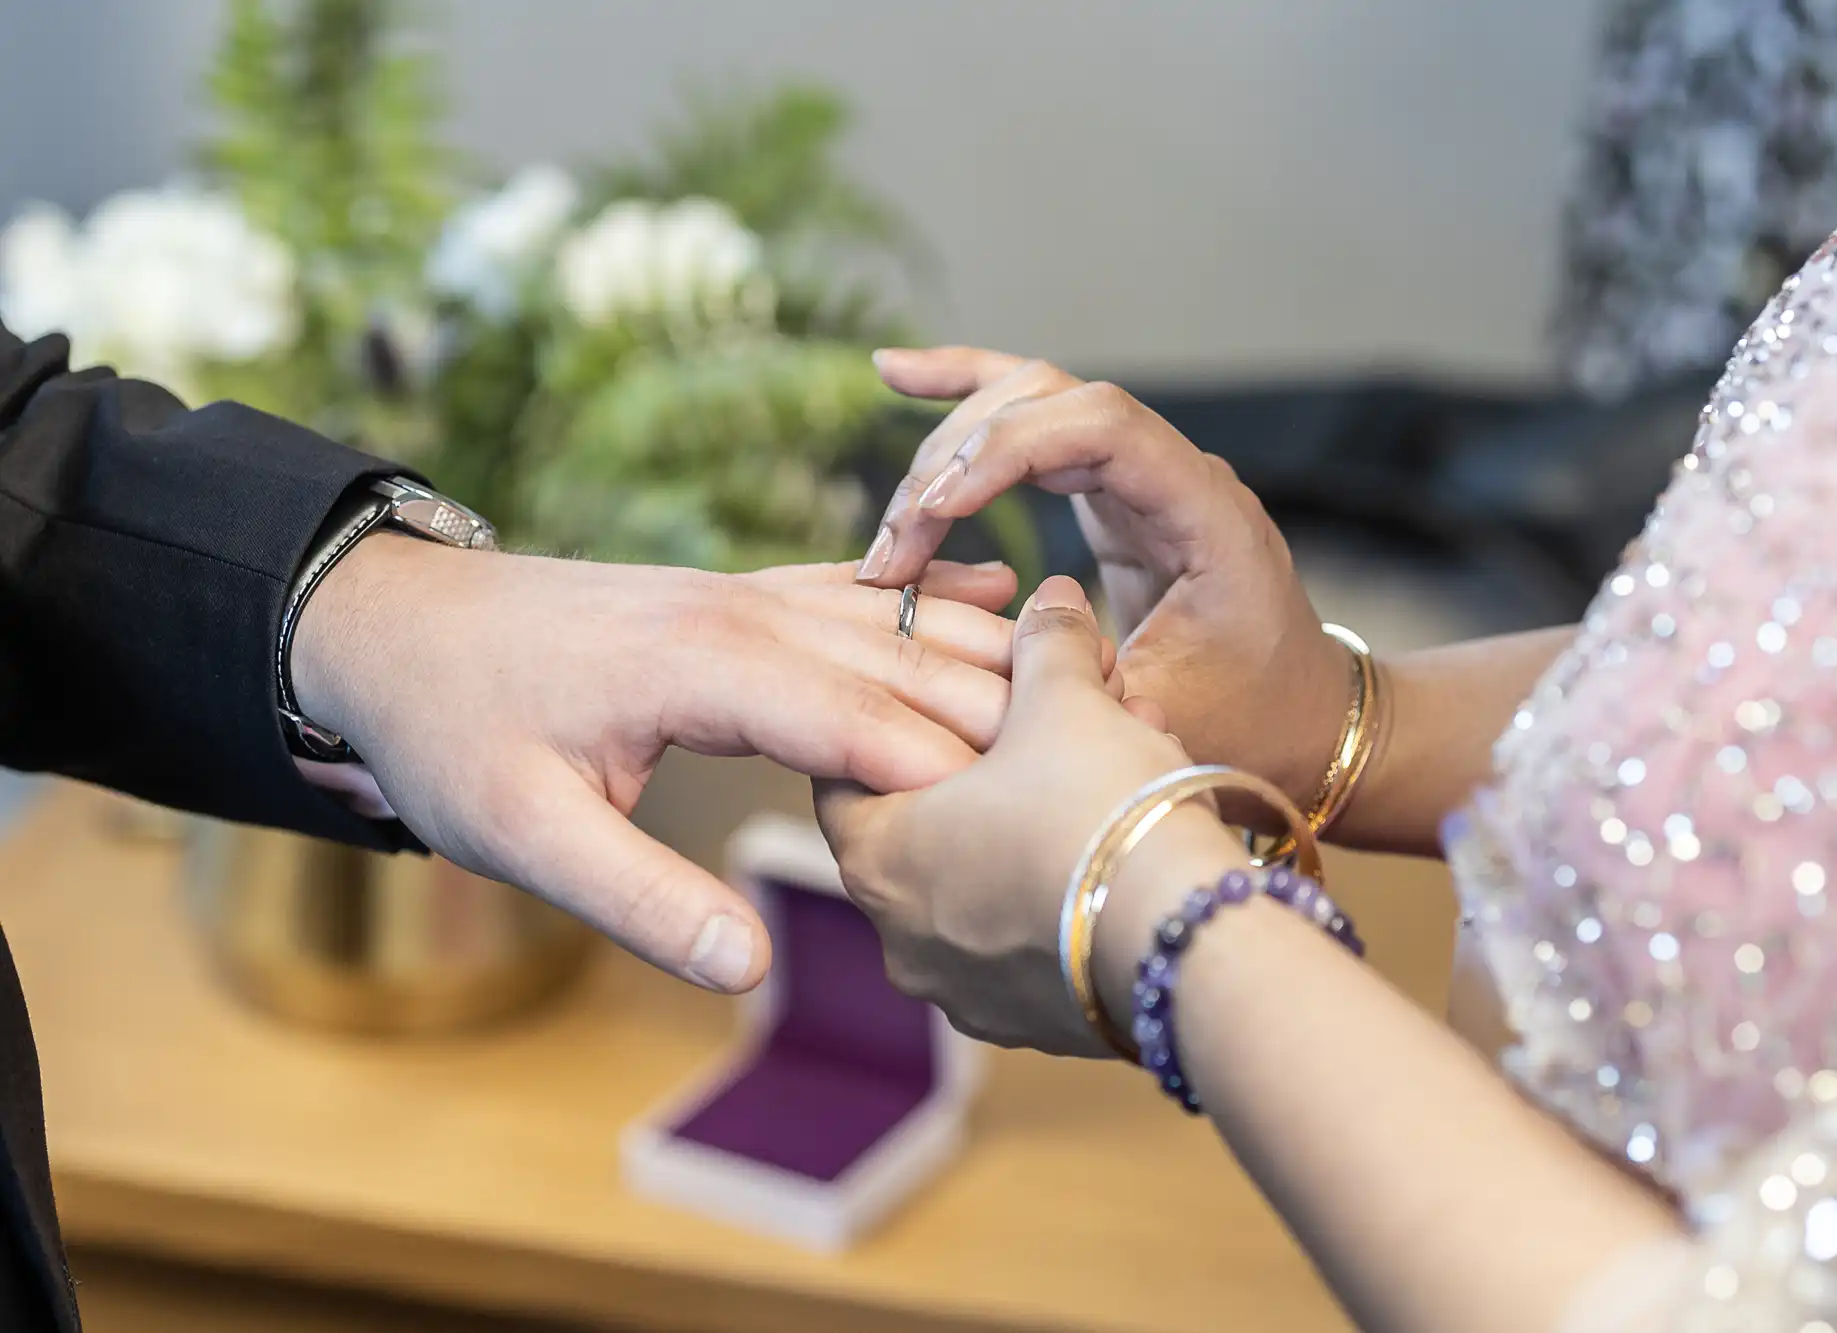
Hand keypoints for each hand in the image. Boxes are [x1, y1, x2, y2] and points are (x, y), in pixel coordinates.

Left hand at [291, 537, 1018, 992]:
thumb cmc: (454, 728)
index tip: (1039, 816)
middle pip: (903, 660)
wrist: (392, 625)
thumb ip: (639, 901)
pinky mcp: (736, 594)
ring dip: (984, 655)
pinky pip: (857, 589)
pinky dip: (931, 599)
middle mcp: (740, 611)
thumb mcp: (523, 834)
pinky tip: (998, 594)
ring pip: (895, 620)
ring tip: (1086, 692)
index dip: (952, 769)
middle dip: (1002, 710)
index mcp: (702, 664)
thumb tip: (746, 970)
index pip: (859, 717)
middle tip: (1109, 756)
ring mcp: (742, 592)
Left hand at [817, 576, 1248, 1054]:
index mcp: (877, 857)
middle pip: (935, 822)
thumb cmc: (1104, 812)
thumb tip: (1049, 601)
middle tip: (1071, 715)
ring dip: (1047, 818)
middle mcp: (904, 938)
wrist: (1195, 943)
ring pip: (996, 877)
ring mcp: (970, 991)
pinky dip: (1075, 881)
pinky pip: (1042, 932)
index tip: (960, 688)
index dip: (905, 716)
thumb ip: (1044, 643)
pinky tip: (1138, 837)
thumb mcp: (1066, 699)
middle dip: (1001, 759)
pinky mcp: (1038, 1023)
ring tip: (1124, 763)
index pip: (847, 770)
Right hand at [856, 347, 1352, 815]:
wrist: (1302, 719)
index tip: (935, 511)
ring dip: (949, 447)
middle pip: (1050, 404)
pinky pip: (1033, 423)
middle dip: (958, 462)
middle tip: (896, 550)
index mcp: (1206, 510)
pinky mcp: (1107, 491)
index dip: (1008, 449)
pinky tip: (897, 373)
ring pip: (1032, 404)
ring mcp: (1139, 472)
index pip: (1102, 425)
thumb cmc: (1254, 724)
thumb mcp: (1174, 719)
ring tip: (892, 522)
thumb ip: (1094, 687)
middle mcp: (1173, 472)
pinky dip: (965, 396)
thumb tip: (988, 659)